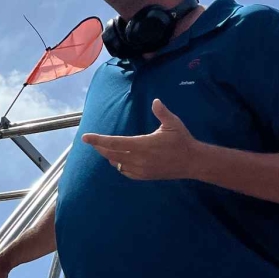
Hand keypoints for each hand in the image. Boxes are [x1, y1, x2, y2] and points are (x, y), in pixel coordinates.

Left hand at [81, 99, 203, 180]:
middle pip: (111, 154)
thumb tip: (155, 101)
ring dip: (109, 156)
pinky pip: (125, 172)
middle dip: (99, 147)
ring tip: (104, 148)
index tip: (85, 137)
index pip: (113, 142)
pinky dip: (119, 165)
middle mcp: (138, 158)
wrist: (193, 162)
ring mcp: (141, 169)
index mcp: (142, 144)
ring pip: (117, 164)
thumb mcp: (173, 124)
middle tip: (92, 141)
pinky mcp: (145, 176)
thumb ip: (162, 112)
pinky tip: (118, 159)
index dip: (98, 140)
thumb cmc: (182, 140)